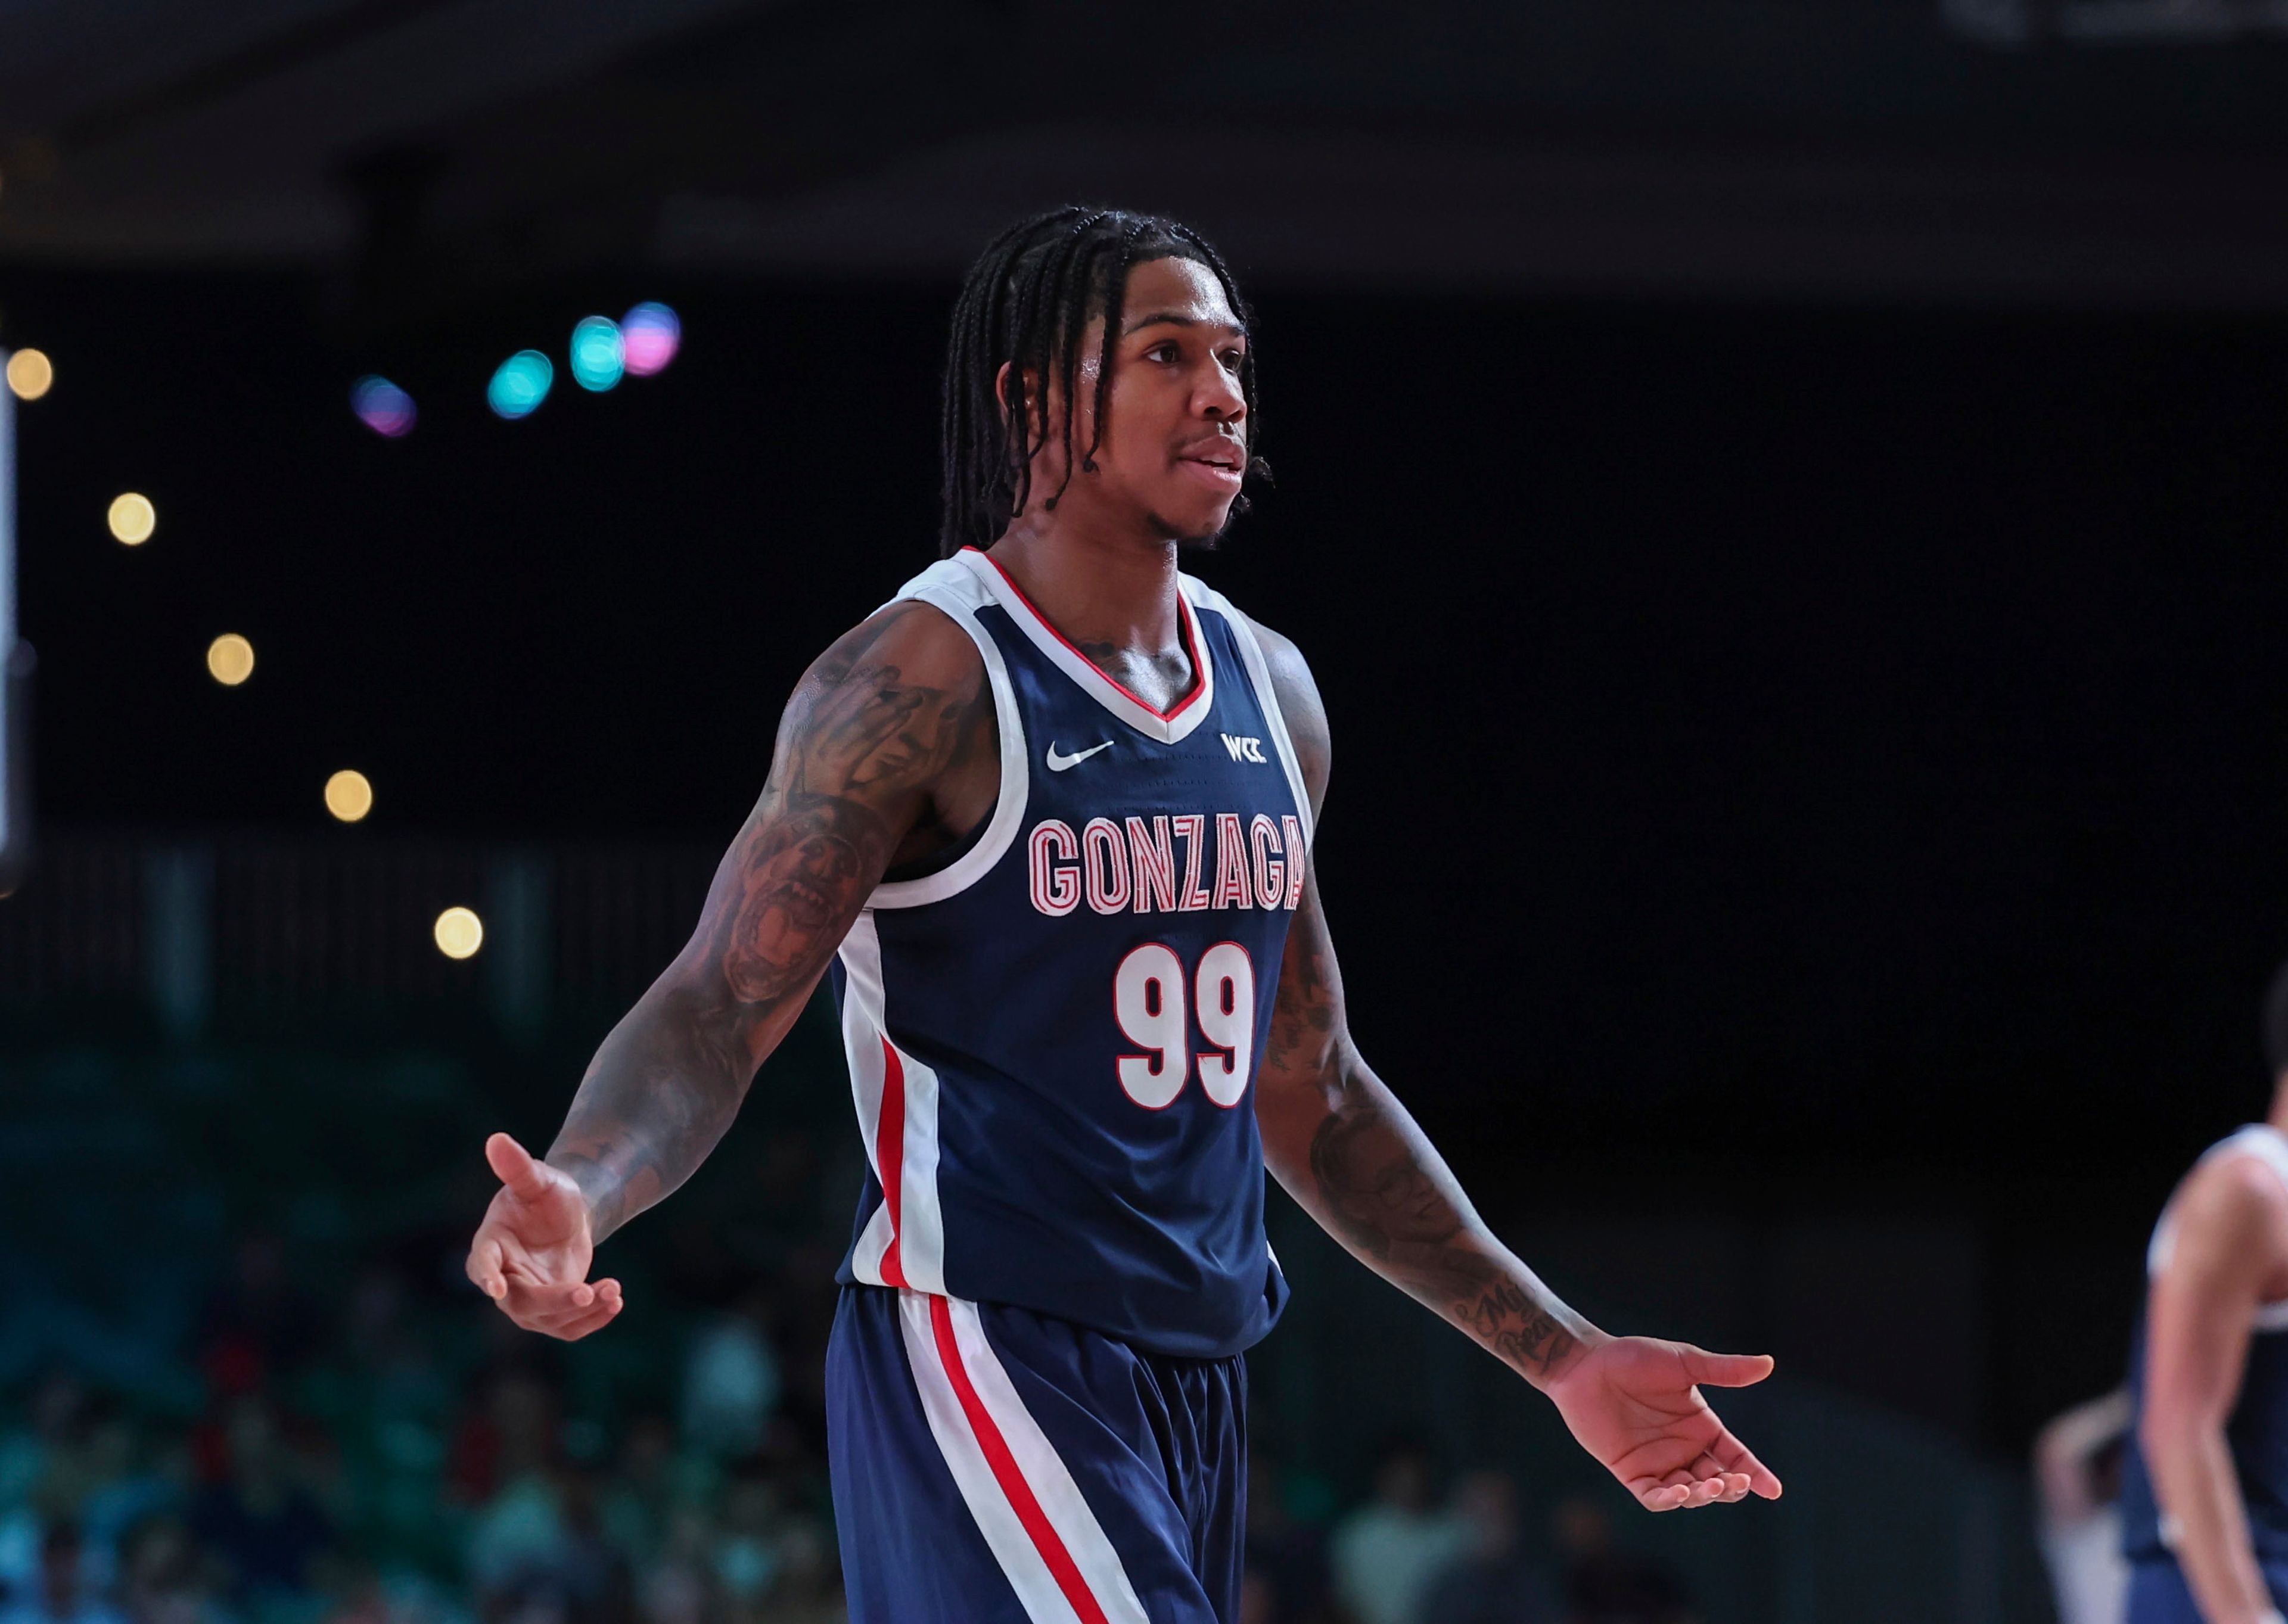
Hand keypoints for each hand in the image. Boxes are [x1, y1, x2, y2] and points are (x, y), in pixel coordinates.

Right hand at [465, 1133, 623, 1339]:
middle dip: (553, 1301)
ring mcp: (528, 1299)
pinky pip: (569, 1326)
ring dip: (581, 1311)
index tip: (497, 1289)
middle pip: (520, 1303)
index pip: (482, 1265)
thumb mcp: (538, 1178)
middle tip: (585, 1292)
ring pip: (548, 1319)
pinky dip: (593, 1319)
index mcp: (491, 1245)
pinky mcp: (554, 1311)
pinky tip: (615, 1301)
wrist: (570, 1214)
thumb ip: (518, 1166)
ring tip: (613, 1291)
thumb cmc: (546, 1194)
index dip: (487, 1277)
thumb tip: (496, 1139)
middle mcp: (504, 1278)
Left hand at [1546, 1335, 1781, 1510]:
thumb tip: (1768, 1363)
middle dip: (1732, 1487)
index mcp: (1701, 1426)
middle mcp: (1683, 1449)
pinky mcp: (1631, 1471)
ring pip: (1691, 1494)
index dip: (1756, 1474)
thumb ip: (1724, 1370)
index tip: (1774, 1490)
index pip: (1736, 1457)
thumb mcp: (1684, 1363)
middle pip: (1718, 1481)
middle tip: (1736, 1482)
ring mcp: (1658, 1462)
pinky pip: (1655, 1497)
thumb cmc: (1634, 1358)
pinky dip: (1670, 1500)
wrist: (1585, 1363)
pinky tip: (1681, 1493)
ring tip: (1710, 1486)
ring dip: (1705, 1496)